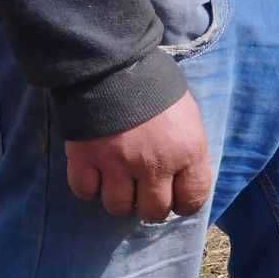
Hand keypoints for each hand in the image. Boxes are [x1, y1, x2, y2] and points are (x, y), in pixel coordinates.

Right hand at [65, 92, 211, 220]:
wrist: (114, 66)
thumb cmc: (157, 88)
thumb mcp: (188, 117)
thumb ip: (187, 149)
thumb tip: (183, 175)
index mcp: (187, 152)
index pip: (193, 199)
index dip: (184, 203)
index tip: (176, 198)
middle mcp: (155, 165)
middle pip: (154, 211)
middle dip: (151, 206)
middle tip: (145, 193)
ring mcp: (118, 165)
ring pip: (119, 207)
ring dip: (120, 200)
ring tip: (121, 185)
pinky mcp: (85, 159)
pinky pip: (85, 192)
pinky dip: (89, 188)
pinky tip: (96, 176)